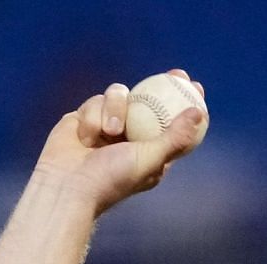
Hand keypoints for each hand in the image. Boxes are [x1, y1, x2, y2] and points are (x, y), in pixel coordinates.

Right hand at [34, 73, 208, 214]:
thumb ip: (175, 137)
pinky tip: (85, 138)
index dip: (185, 104)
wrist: (67, 185)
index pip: (172, 123)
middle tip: (178, 74)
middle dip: (165, 84)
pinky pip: (94, 101)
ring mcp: (107, 125)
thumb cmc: (112, 179)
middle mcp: (131, 136)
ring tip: (109, 133)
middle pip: (150, 100)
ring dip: (114, 109)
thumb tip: (199, 112)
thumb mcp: (150, 159)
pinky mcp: (84, 119)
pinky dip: (91, 117)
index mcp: (150, 151)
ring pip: (120, 95)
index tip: (196, 87)